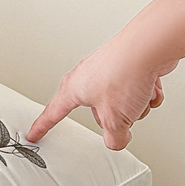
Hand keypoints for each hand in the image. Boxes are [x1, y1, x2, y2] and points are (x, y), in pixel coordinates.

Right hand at [26, 32, 171, 149]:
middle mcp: (87, 77)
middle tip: (122, 119)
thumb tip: (116, 140)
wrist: (151, 46)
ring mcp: (108, 70)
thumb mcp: (115, 119)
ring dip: (133, 106)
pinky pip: (136, 90)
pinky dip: (146, 94)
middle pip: (98, 112)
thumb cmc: (125, 72)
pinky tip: (150, 91)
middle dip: (114, 118)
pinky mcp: (128, 66)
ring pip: (119, 102)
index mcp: (72, 89)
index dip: (42, 127)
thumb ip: (114, 137)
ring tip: (139, 100)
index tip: (34, 134)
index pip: (52, 114)